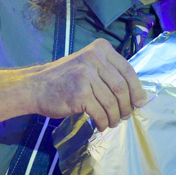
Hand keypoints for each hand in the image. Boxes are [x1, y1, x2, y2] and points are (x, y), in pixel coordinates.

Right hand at [0, 38, 146, 136]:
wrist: (35, 87)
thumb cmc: (65, 79)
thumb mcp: (88, 65)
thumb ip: (109, 72)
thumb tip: (136, 94)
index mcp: (100, 49)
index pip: (128, 71)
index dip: (137, 90)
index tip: (140, 103)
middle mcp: (94, 58)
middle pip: (122, 87)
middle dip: (127, 106)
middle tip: (125, 116)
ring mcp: (86, 75)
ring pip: (112, 102)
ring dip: (115, 117)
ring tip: (112, 122)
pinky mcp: (79, 93)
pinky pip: (100, 112)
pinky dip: (104, 122)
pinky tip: (101, 125)